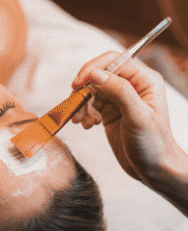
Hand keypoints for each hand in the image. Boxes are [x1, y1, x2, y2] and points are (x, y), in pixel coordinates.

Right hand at [71, 51, 184, 185]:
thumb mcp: (138, 117)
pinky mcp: (109, 108)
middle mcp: (132, 85)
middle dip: (85, 88)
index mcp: (145, 81)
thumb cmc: (154, 146)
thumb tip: (96, 73)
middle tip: (76, 101)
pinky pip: (89, 101)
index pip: (114, 61)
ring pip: (91, 88)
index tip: (79, 83)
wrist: (153, 169)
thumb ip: (119, 92)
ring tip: (82, 119)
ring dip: (82, 102)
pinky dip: (83, 111)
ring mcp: (119, 97)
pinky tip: (87, 124)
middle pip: (99, 73)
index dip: (94, 68)